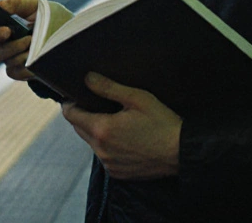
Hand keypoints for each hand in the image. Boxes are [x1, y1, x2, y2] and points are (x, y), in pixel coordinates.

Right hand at [0, 0, 37, 80]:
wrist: (62, 42)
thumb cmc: (45, 19)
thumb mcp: (34, 6)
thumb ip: (16, 3)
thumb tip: (0, 5)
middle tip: (8, 31)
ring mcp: (5, 55)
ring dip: (14, 47)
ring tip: (31, 40)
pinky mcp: (14, 70)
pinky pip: (12, 70)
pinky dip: (23, 63)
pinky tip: (34, 56)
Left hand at [61, 73, 181, 179]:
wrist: (182, 152)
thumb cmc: (162, 122)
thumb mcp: (137, 98)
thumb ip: (108, 88)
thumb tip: (87, 78)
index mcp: (102, 129)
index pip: (71, 115)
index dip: (70, 103)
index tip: (75, 96)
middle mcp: (101, 149)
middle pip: (79, 129)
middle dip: (83, 116)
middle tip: (98, 105)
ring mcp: (108, 163)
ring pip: (91, 143)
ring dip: (96, 132)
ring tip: (114, 122)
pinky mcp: (117, 173)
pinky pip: (104, 156)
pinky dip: (107, 146)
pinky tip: (124, 139)